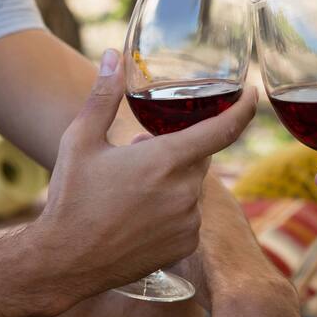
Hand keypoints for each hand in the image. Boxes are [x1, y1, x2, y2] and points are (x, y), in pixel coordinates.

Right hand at [37, 49, 256, 294]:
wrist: (64, 261)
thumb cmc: (71, 197)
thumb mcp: (81, 140)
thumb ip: (103, 96)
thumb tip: (113, 55)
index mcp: (165, 160)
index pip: (223, 129)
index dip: (244, 108)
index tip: (252, 93)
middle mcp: (185, 191)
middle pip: (200, 157)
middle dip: (177, 151)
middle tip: (141, 155)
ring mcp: (188, 221)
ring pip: (193, 188)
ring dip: (173, 181)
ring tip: (133, 189)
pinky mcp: (185, 244)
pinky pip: (189, 216)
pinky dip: (173, 209)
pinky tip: (139, 215)